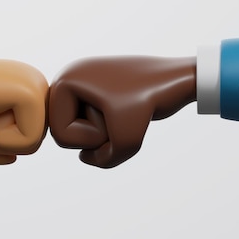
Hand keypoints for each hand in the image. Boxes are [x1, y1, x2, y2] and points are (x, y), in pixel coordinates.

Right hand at [48, 56, 195, 167]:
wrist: (179, 78)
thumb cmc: (151, 101)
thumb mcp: (126, 141)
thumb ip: (102, 161)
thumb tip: (86, 158)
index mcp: (65, 81)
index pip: (59, 135)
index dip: (90, 139)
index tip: (115, 115)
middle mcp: (69, 78)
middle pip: (64, 133)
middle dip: (95, 136)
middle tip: (120, 115)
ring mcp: (82, 83)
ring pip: (80, 130)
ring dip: (105, 133)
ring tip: (125, 113)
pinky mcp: (96, 90)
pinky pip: (92, 123)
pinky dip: (111, 129)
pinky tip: (127, 112)